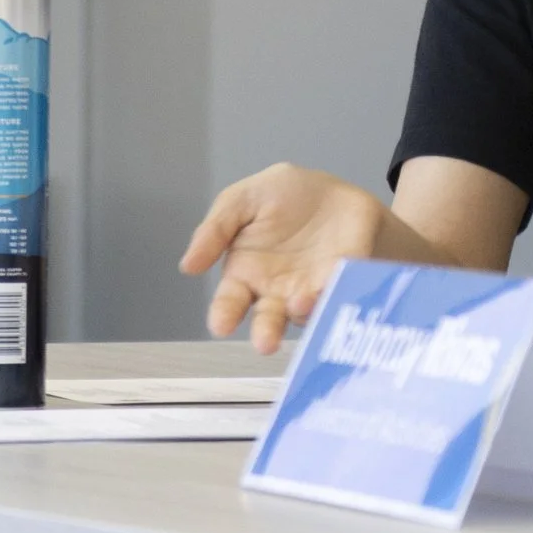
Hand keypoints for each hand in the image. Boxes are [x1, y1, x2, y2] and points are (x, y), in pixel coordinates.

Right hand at [178, 163, 387, 353]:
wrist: (331, 189)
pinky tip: (331, 289)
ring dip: (303, 312)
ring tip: (299, 305)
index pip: (229, 302)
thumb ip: (215, 229)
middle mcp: (277, 292)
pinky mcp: (345, 277)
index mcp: (245, 275)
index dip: (224, 315)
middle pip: (268, 320)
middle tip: (266, 343)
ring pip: (305, 311)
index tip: (221, 325)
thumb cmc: (281, 198)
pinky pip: (341, 288)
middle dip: (266, 332)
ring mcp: (312, 288)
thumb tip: (188, 266)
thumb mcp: (242, 200)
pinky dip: (336, 291)